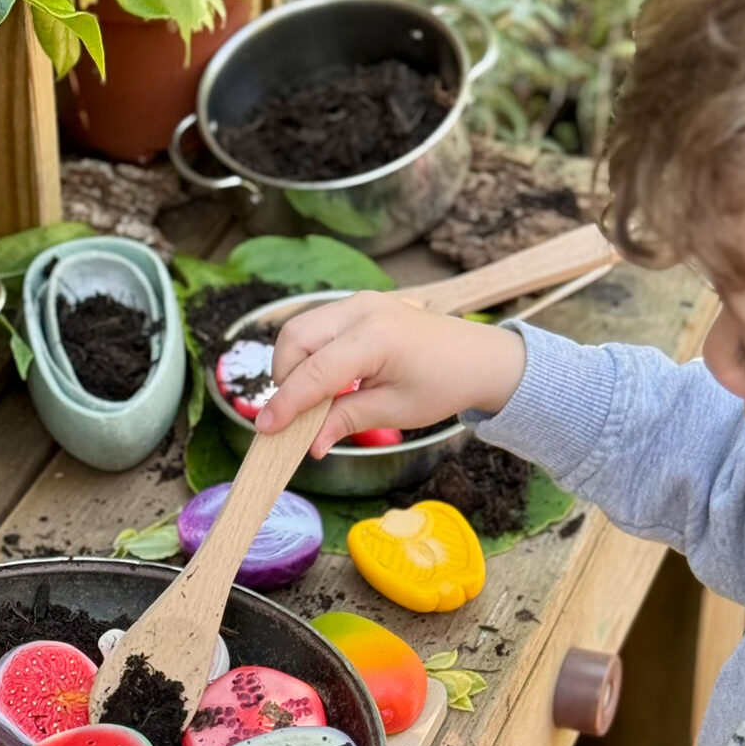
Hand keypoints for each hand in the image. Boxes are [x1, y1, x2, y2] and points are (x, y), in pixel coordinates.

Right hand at [256, 292, 528, 457]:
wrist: (479, 357)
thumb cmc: (443, 384)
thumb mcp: (393, 411)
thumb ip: (345, 421)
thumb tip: (309, 444)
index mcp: (375, 337)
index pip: (314, 371)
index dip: (286, 403)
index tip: (265, 429)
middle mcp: (362, 310)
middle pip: (295, 338)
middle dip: (285, 378)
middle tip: (296, 415)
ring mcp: (359, 302)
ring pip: (300, 329)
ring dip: (294, 365)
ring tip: (313, 399)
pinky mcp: (358, 304)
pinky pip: (317, 326)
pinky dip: (310, 354)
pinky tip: (327, 380)